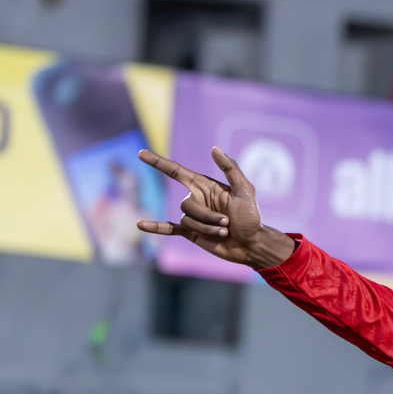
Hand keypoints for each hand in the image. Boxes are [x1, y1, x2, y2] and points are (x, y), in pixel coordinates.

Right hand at [136, 147, 296, 267]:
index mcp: (205, 186)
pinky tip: (140, 225)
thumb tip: (214, 148)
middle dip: (207, 216)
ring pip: (187, 220)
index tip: (141, 153)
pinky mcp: (191, 232)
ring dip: (207, 228)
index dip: (158, 162)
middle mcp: (196, 199)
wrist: (252, 244)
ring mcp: (193, 216)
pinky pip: (169, 228)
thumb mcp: (245, 191)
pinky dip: (156, 227)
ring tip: (225, 232)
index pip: (176, 172)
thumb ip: (231, 169)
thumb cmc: (251, 217)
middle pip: (187, 205)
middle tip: (227, 223)